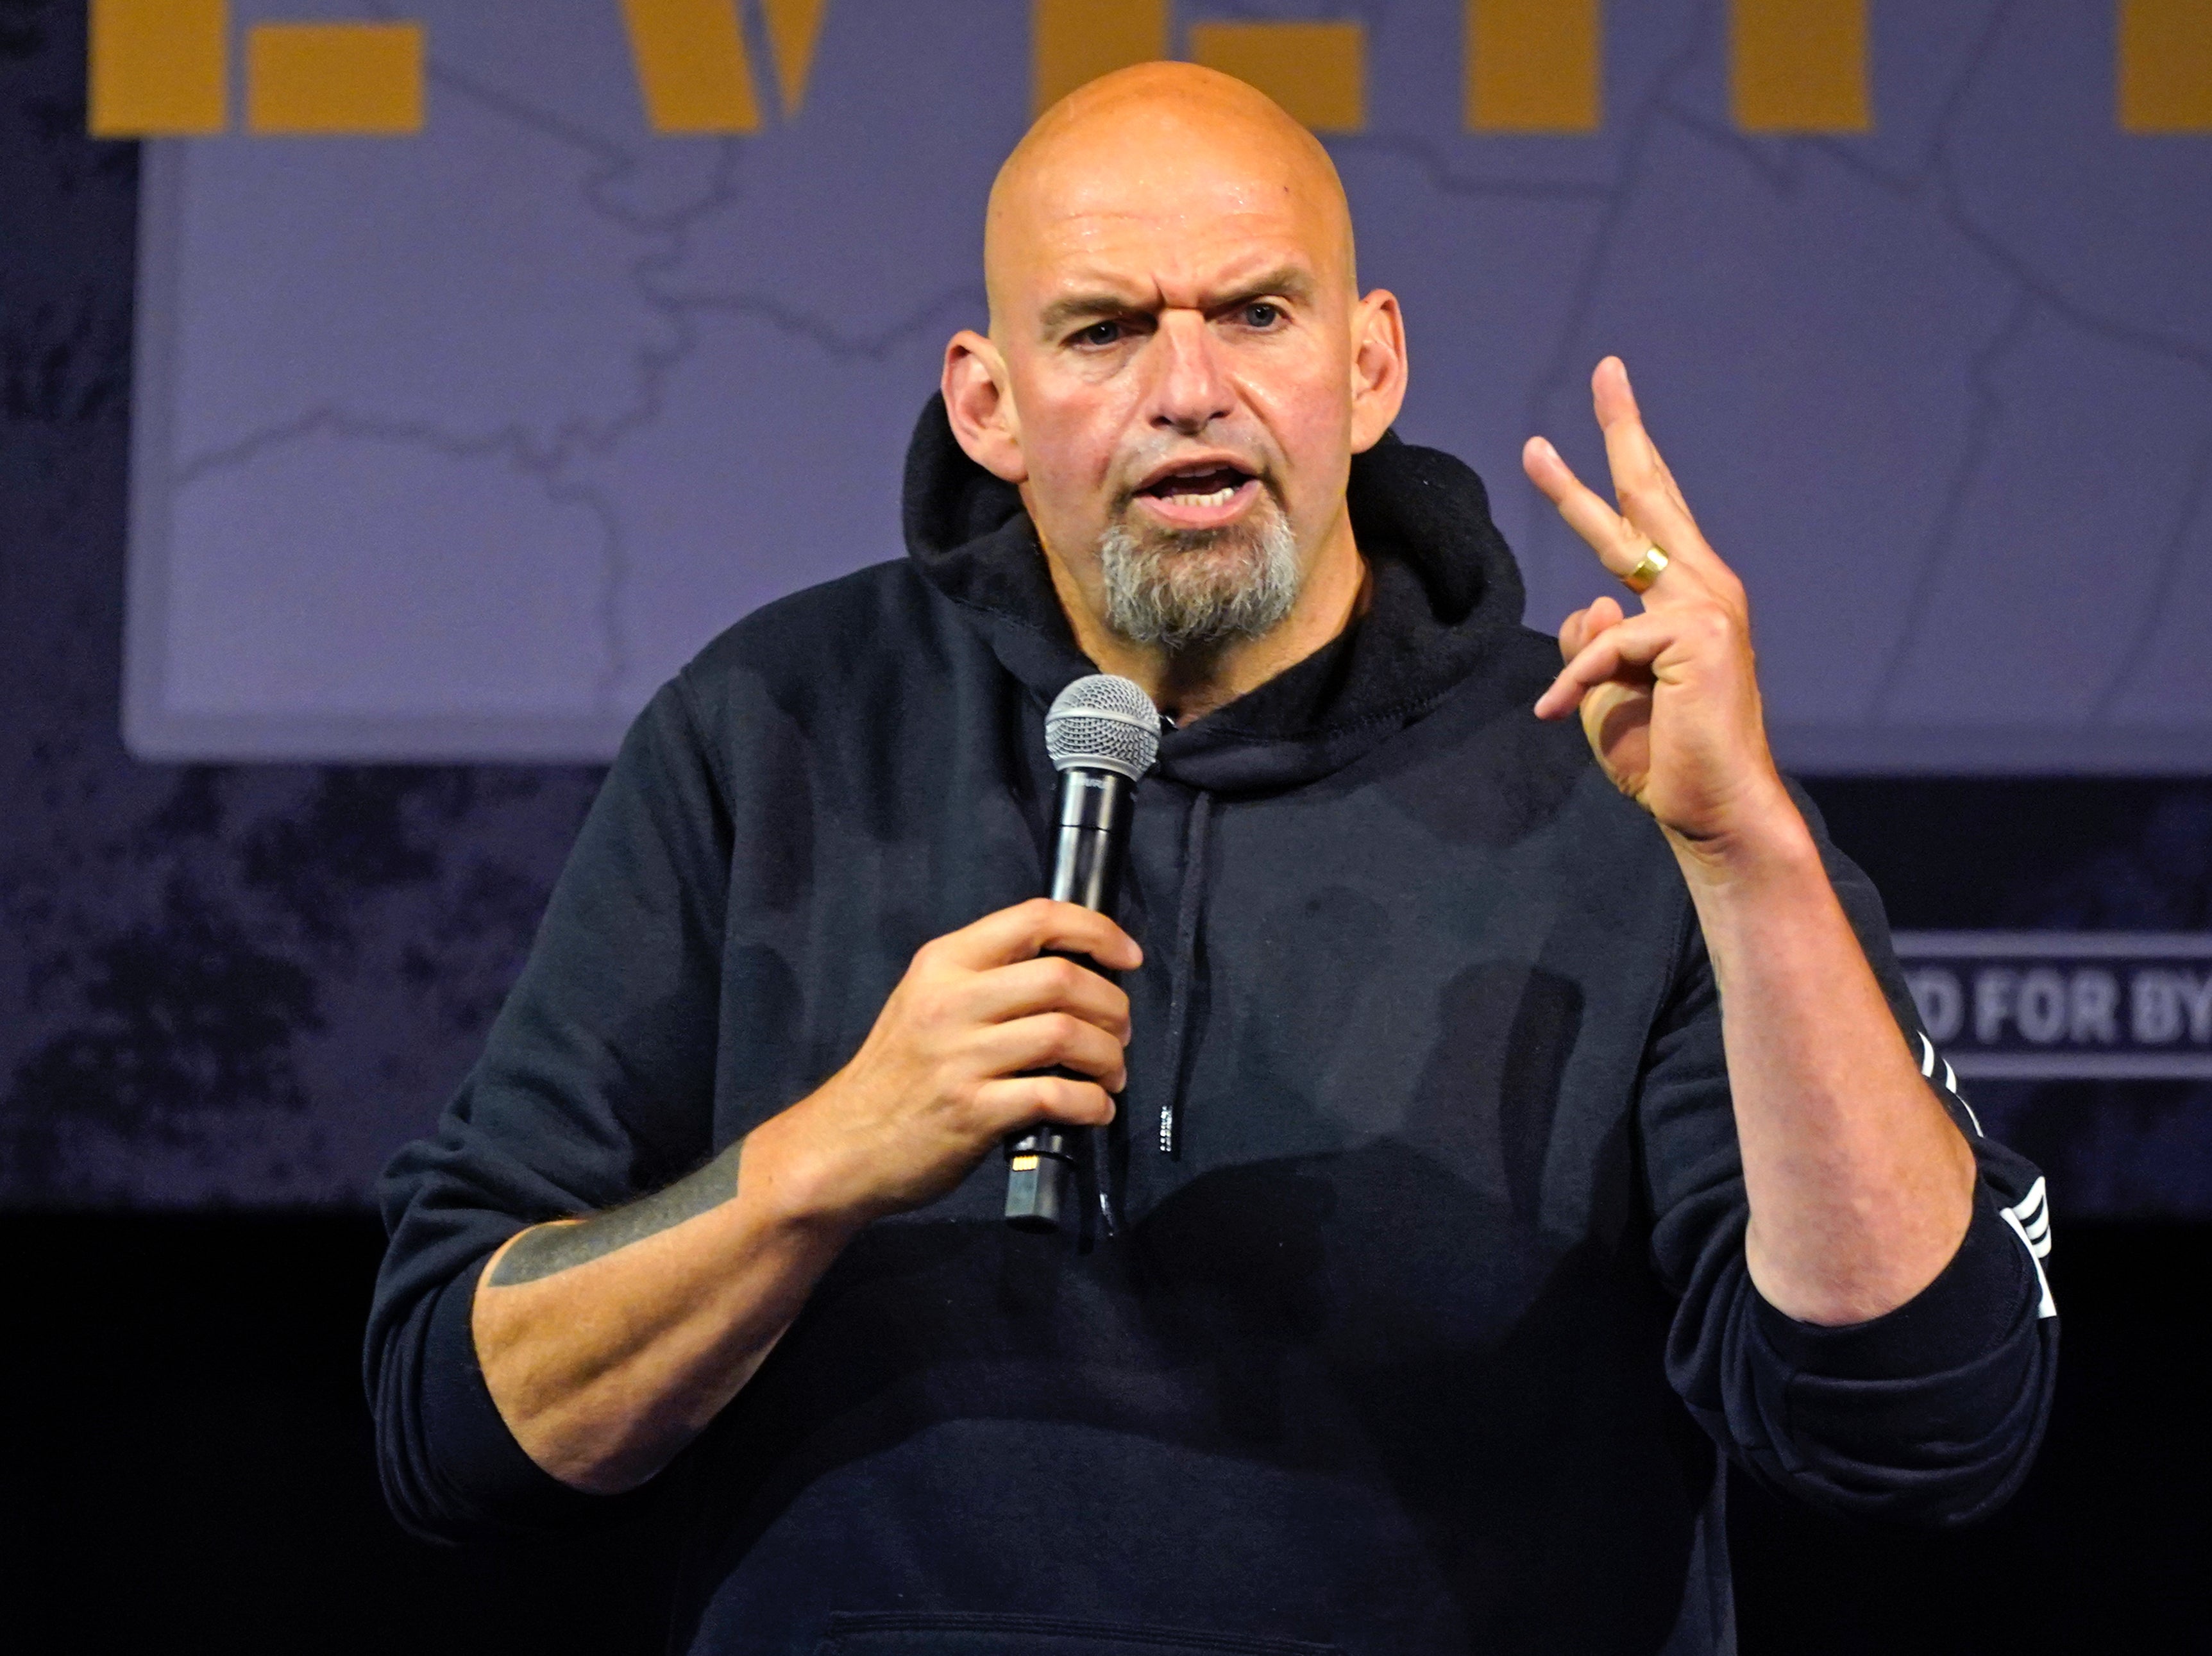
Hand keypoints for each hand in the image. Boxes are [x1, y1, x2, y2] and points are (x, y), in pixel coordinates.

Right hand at [758, 899, 1140, 1226]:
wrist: (841, 1145)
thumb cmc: (897, 1075)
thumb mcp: (925, 1002)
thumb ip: (986, 979)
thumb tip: (1075, 973)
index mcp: (944, 963)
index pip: (1035, 918)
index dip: (1096, 931)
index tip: (1128, 957)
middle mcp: (951, 1001)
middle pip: (1062, 979)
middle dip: (1112, 1006)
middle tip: (1121, 1032)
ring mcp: (960, 1058)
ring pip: (1065, 1035)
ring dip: (1108, 1056)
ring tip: (1111, 1074)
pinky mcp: (971, 1112)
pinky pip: (1056, 1096)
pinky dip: (1092, 1103)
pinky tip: (1094, 1110)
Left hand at [1523, 357, 1795, 852]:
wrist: (1715, 813)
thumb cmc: (1667, 762)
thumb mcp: (1608, 696)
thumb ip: (1597, 646)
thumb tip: (1591, 603)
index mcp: (1690, 599)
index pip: (1654, 513)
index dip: (1629, 453)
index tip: (1608, 396)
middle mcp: (1707, 589)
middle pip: (1652, 496)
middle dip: (1623, 432)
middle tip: (1604, 371)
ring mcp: (1708, 608)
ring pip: (1615, 562)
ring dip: (1569, 527)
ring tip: (1537, 511)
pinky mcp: (1696, 637)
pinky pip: (1604, 645)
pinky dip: (1574, 683)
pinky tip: (1554, 713)